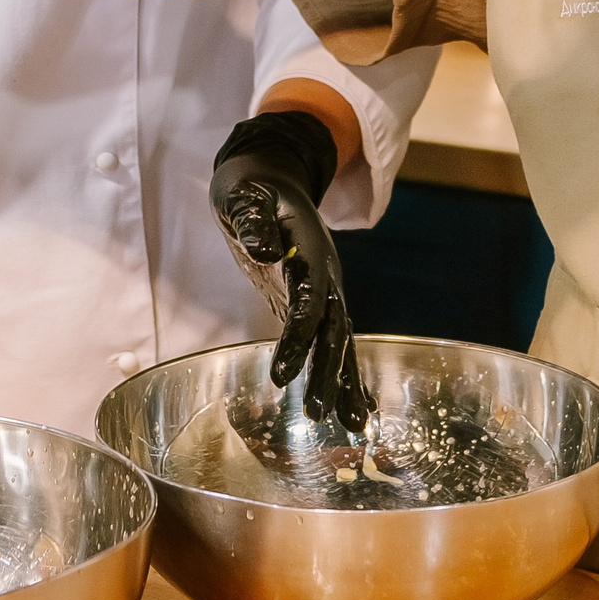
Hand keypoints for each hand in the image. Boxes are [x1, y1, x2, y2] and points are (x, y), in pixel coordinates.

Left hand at [211, 111, 371, 432]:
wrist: (272, 173)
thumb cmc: (251, 186)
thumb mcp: (243, 194)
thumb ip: (252, 218)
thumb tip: (263, 249)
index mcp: (310, 250)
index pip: (307, 302)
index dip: (297, 340)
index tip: (282, 377)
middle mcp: (326, 273)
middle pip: (333, 329)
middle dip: (327, 374)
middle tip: (315, 415)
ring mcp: (327, 287)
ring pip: (341, 339)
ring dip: (344, 381)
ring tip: (354, 426)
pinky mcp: (318, 298)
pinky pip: (334, 339)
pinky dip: (344, 373)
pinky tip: (352, 407)